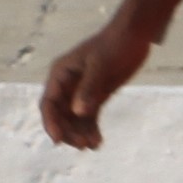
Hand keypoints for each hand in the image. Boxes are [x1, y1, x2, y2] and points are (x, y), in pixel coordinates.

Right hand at [38, 15, 149, 148]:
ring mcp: (81, 91)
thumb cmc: (114, 46)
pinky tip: (98, 142)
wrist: (133, 36)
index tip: (58, 140)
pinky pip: (90, 116)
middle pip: (60, 115)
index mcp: (60, 75)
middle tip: (83, 145)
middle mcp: (67, 85)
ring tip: (92, 146)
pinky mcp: (96, 95)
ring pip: (75, 118)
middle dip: (68, 131)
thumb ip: (89, 88)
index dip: (51, 123)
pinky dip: (92, 129)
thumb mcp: (101, 66)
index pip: (49, 103)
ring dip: (80, 133)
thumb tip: (78, 112)